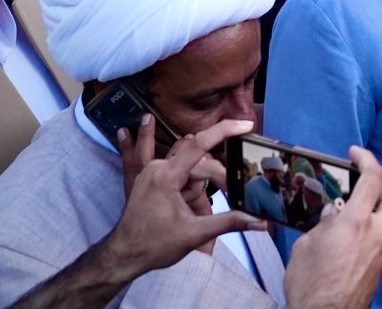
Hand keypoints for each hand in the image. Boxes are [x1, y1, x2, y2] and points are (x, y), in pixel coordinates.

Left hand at [103, 118, 261, 278]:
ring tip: (173, 170)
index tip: (245, 125)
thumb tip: (259, 222)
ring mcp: (146, 173)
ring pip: (178, 157)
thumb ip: (229, 222)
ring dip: (184, 167)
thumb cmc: (154, 246)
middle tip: (228, 194)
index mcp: (166, 177)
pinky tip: (122, 132)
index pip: (200, 145)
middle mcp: (155, 169)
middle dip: (214, 176)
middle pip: (196, 159)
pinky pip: (139, 157)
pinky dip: (135, 144)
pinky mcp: (142, 180)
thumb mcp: (195, 233)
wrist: (123, 257)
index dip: (225, 131)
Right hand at [283, 147, 381, 308]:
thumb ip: (322, 224)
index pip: (374, 177)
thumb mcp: (306, 247)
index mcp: (357, 221)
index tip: (356, 153)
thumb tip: (332, 214)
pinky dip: (378, 230)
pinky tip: (358, 237)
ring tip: (359, 213)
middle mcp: (377, 233)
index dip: (367, 158)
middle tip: (363, 189)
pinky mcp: (381, 268)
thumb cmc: (310, 285)